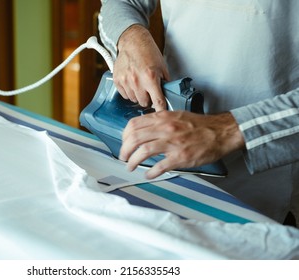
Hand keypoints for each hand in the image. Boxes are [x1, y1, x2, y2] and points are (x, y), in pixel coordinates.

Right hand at [114, 24, 169, 110]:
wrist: (132, 41)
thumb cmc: (148, 52)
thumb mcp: (162, 67)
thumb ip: (164, 83)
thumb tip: (167, 96)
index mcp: (151, 77)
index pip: (158, 101)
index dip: (161, 110)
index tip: (162, 114)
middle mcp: (137, 81)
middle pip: (144, 103)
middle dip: (148, 99)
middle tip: (149, 90)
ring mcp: (126, 81)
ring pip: (134, 100)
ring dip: (138, 95)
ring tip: (140, 84)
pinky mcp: (117, 80)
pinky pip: (125, 95)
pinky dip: (129, 92)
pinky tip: (132, 83)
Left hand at [119, 111, 244, 178]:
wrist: (220, 132)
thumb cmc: (198, 125)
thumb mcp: (175, 116)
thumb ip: (158, 121)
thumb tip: (142, 129)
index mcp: (162, 117)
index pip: (134, 124)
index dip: (124, 136)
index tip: (124, 143)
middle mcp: (165, 128)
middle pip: (134, 138)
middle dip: (124, 150)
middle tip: (123, 157)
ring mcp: (173, 143)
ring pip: (143, 151)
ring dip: (133, 161)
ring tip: (131, 167)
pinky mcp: (181, 157)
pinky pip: (160, 166)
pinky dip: (151, 172)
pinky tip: (148, 175)